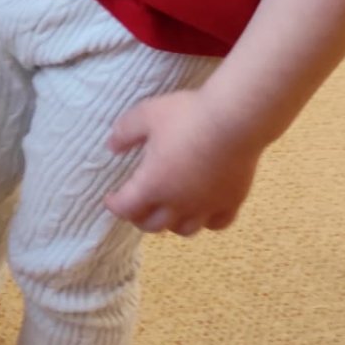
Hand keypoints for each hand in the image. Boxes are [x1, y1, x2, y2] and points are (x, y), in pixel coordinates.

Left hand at [104, 89, 262, 236]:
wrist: (234, 119)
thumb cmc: (187, 116)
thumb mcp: (147, 115)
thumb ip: (125, 132)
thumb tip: (112, 147)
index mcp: (153, 185)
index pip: (126, 207)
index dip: (114, 205)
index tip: (110, 200)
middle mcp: (178, 203)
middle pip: (153, 225)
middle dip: (139, 217)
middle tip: (135, 207)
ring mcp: (207, 206)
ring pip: (184, 230)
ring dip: (171, 223)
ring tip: (167, 212)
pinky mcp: (231, 202)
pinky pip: (216, 224)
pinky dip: (205, 221)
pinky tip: (203, 211)